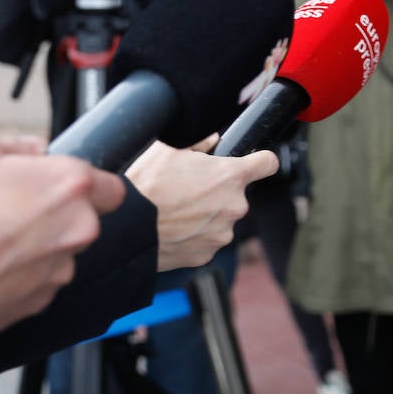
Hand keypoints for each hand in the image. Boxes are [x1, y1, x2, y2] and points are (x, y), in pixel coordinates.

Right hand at [0, 132, 125, 342]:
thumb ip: (17, 146)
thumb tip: (35, 151)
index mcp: (70, 187)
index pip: (110, 187)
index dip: (88, 186)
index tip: (64, 188)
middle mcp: (76, 230)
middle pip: (82, 220)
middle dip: (55, 216)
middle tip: (11, 212)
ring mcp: (59, 269)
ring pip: (59, 252)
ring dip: (36, 247)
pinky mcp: (38, 302)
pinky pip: (38, 282)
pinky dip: (18, 275)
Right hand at [125, 134, 278, 271]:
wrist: (125, 229)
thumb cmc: (145, 186)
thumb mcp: (168, 149)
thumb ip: (199, 142)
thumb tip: (212, 140)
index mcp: (231, 176)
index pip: (268, 163)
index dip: (260, 161)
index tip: (256, 163)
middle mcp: (235, 206)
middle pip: (236, 194)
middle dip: (218, 191)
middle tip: (189, 190)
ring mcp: (223, 233)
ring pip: (221, 219)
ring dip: (206, 215)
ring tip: (176, 211)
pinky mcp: (207, 254)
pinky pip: (207, 240)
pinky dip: (194, 236)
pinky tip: (174, 229)